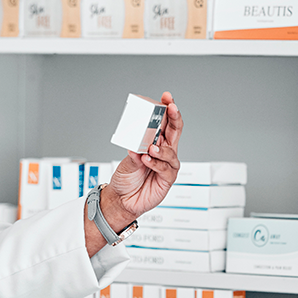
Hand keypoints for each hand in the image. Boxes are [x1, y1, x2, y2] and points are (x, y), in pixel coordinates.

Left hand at [105, 91, 182, 222]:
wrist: (122, 200)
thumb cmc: (126, 178)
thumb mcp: (127, 161)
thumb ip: (135, 153)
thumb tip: (138, 147)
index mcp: (154, 142)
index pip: (164, 123)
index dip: (167, 110)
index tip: (166, 98)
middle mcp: (163, 152)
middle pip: (175, 131)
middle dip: (174, 117)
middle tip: (171, 108)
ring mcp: (166, 165)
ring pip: (171, 152)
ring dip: (161, 148)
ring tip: (150, 148)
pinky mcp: (167, 179)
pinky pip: (166, 168)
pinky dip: (156, 163)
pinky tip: (147, 160)